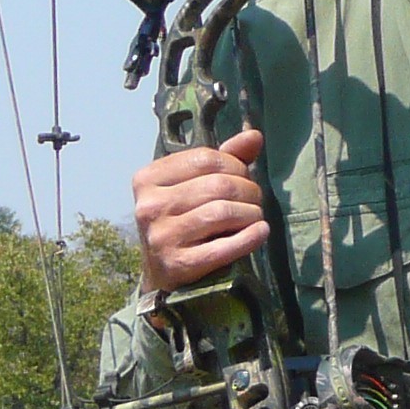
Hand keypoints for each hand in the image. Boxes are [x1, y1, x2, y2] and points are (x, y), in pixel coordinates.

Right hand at [136, 127, 269, 290]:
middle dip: (249, 191)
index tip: (245, 178)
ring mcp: (161, 236)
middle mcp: (149, 206)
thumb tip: (254, 135)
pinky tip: (261, 232)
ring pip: (223, 213)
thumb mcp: (195, 185)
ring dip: (252, 214)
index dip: (236, 166)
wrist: (163, 273)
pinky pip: (224, 247)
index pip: (207, 159)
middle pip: (218, 185)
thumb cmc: (183, 220)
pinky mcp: (177, 264)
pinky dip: (250, 238)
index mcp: (148, 178)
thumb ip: (225, 159)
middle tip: (256, 201)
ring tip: (256, 217)